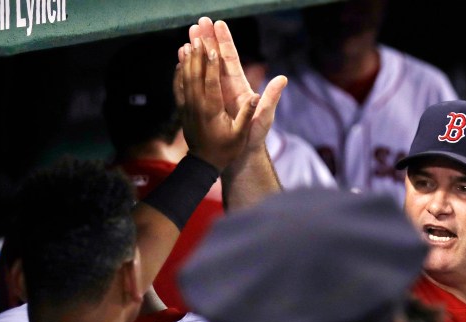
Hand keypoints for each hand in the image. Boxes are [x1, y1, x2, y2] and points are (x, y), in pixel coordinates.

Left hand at [175, 37, 257, 171]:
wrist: (204, 163)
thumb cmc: (226, 149)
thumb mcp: (241, 135)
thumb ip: (247, 115)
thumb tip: (256, 97)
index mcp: (212, 110)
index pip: (211, 83)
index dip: (212, 65)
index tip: (213, 49)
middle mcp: (197, 106)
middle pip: (195, 76)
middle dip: (198, 56)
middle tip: (199, 37)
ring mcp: (187, 108)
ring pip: (185, 79)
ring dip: (187, 60)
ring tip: (188, 43)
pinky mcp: (183, 110)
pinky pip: (178, 88)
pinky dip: (179, 73)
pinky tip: (180, 62)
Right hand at [186, 17, 287, 151]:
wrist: (240, 155)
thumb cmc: (254, 138)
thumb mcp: (264, 117)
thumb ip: (271, 98)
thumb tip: (283, 79)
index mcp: (239, 87)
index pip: (230, 59)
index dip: (224, 42)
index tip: (218, 24)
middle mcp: (226, 87)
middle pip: (215, 59)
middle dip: (207, 39)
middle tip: (198, 22)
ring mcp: (215, 95)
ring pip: (204, 68)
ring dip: (196, 52)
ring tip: (187, 36)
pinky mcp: (207, 103)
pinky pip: (196, 84)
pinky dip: (189, 70)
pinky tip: (182, 60)